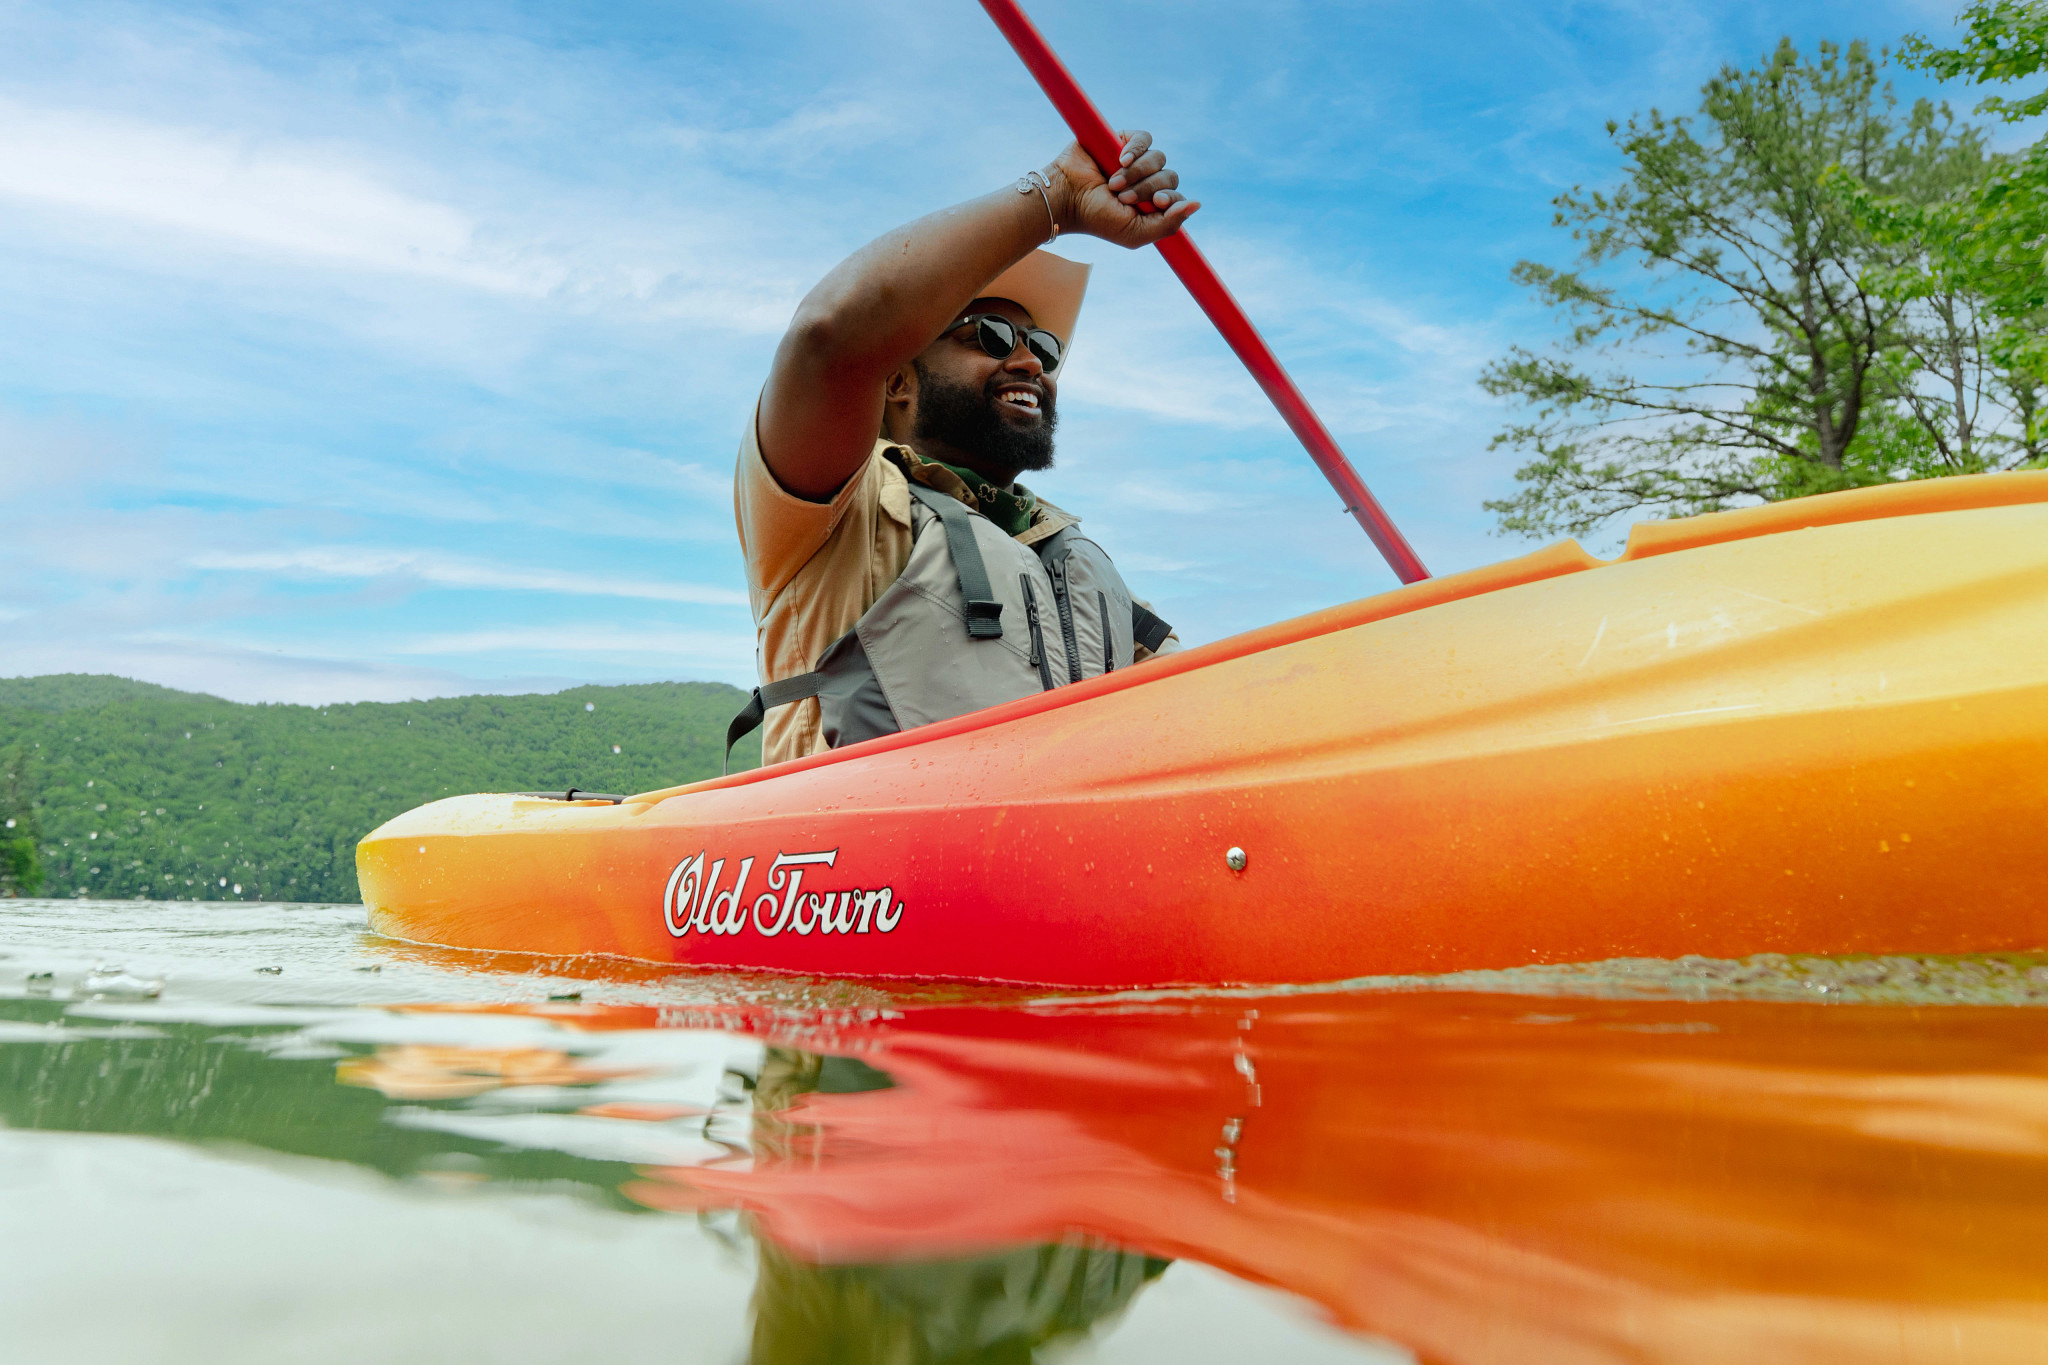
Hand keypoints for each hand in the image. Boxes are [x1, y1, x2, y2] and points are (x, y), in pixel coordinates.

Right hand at [1048, 130, 1198, 248]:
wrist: (1067, 198)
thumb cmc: (1098, 219)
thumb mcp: (1136, 233)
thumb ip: (1169, 224)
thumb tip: (1198, 204)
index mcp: (1152, 204)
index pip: (1176, 196)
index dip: (1170, 198)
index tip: (1154, 201)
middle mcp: (1147, 181)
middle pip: (1169, 176)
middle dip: (1147, 188)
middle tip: (1122, 197)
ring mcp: (1136, 160)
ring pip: (1158, 158)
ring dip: (1137, 172)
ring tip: (1114, 182)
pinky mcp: (1123, 140)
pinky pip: (1144, 138)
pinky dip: (1136, 148)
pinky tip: (1121, 160)